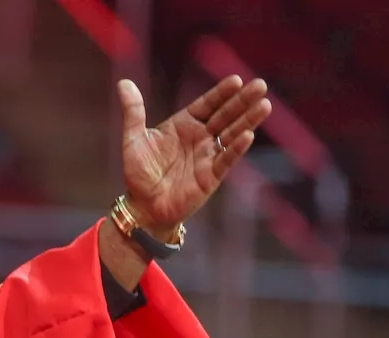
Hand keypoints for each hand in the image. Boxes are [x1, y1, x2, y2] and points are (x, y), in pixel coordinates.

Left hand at [117, 75, 271, 235]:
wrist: (143, 207)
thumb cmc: (138, 174)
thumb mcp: (133, 139)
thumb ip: (133, 112)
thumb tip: (124, 83)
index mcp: (184, 124)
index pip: (207, 104)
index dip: (222, 93)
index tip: (236, 80)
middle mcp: (200, 137)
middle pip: (226, 115)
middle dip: (243, 100)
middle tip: (261, 85)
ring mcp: (208, 156)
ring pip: (232, 133)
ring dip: (248, 120)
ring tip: (264, 105)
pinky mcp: (211, 176)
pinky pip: (226, 159)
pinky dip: (236, 148)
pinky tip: (248, 135)